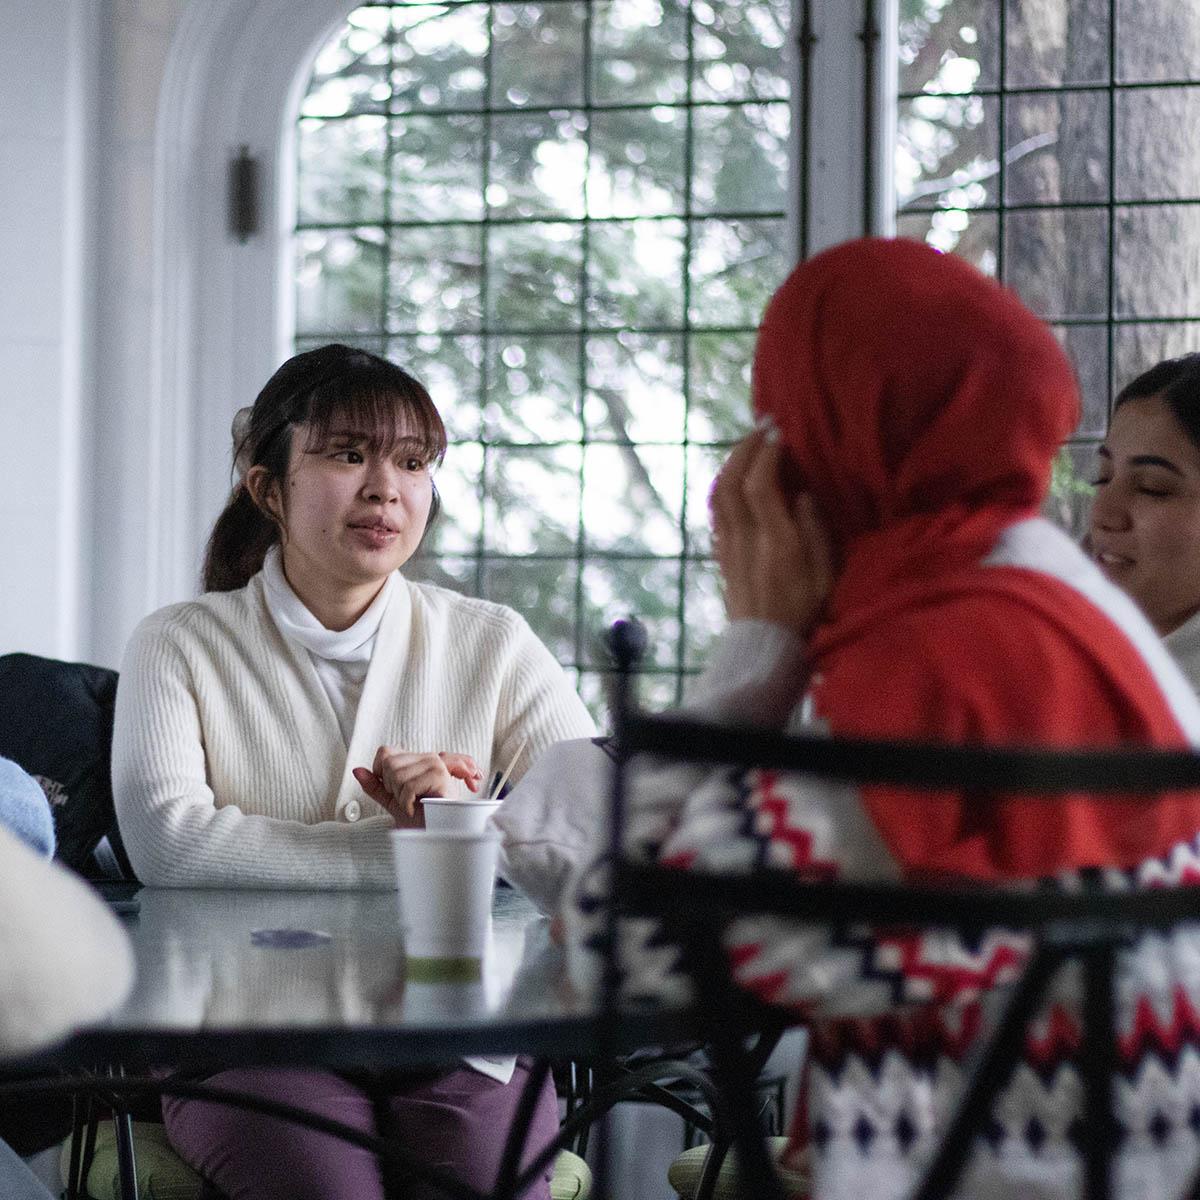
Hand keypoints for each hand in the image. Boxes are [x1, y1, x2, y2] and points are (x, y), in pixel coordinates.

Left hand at [352, 749, 481, 826]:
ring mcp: (436, 765)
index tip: (395, 791)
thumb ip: (375, 785)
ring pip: (397, 775)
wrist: (438, 835)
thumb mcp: (391, 800)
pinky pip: (408, 786)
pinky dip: (407, 803)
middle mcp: (428, 758)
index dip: (381, 774)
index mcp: (417, 760)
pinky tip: (417, 808)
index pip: (385, 752)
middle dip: (391, 788)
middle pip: (388, 763)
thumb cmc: (421, 819)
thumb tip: (356, 770)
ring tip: (414, 804)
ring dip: (400, 797)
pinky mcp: (440, 776)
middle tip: (406, 799)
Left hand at [709, 426, 833, 637]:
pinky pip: (715, 509)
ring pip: (718, 493)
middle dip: (745, 447)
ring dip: (731, 461)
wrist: (764, 645)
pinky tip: (736, 474)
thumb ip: (814, 531)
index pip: (761, 486)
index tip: (780, 434)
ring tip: (749, 444)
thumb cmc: (803, 610)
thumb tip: (801, 494)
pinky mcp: (720, 552)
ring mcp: (728, 545)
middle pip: (733, 482)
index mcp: (777, 542)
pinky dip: (724, 483)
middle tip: (763, 427)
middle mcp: (747, 539)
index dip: (767, 454)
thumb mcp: (824, 575)